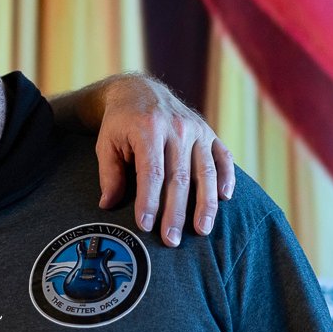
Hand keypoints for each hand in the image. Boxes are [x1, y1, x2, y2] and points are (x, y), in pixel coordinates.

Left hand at [85, 74, 233, 245]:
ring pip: (205, 172)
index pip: (151, 172)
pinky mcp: (209, 132)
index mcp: (148, 129)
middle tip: (171, 241)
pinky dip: (226, 178)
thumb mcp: (106, 143)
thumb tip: (107, 206)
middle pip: (180, 178)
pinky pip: (222, 158)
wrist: (139, 90)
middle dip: (175, 213)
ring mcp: (196, 130)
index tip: (145, 225)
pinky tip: (225, 199)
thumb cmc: (120, 122)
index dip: (149, 201)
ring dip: (205, 204)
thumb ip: (109, 174)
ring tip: (201, 231)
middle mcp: (176, 128)